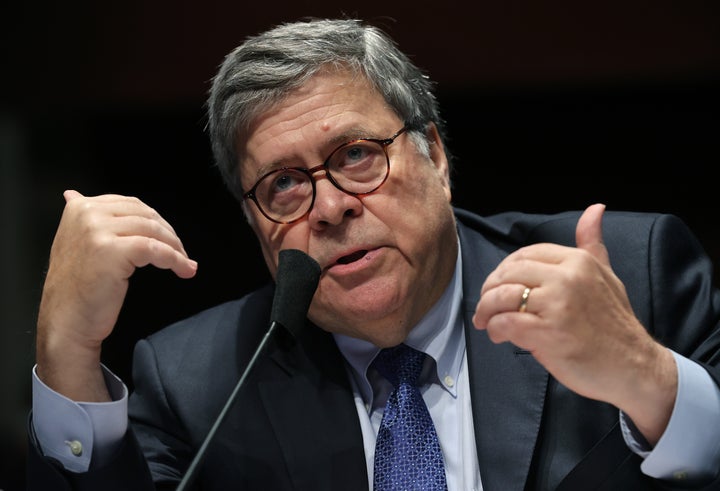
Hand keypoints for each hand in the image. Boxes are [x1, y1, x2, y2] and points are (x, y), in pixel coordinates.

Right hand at [36, 190, 196, 400]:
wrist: (66, 322)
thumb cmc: (75, 289)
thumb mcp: (73, 242)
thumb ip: (81, 219)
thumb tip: (74, 194)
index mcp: (79, 207)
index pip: (131, 204)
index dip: (157, 221)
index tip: (169, 238)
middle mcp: (87, 214)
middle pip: (146, 215)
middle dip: (169, 234)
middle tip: (181, 252)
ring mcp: (98, 231)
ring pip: (153, 231)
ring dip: (176, 248)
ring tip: (185, 263)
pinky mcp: (112, 250)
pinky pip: (155, 249)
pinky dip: (175, 260)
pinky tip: (183, 270)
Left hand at [472, 204, 676, 443]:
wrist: (634, 367)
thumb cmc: (615, 324)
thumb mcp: (607, 275)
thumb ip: (592, 244)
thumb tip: (595, 208)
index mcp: (578, 261)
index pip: (525, 255)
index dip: (504, 270)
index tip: (499, 286)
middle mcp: (568, 277)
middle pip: (509, 273)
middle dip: (490, 290)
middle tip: (486, 306)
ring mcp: (558, 305)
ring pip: (503, 297)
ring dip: (487, 311)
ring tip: (487, 322)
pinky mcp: (549, 333)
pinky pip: (506, 323)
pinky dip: (495, 329)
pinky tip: (499, 336)